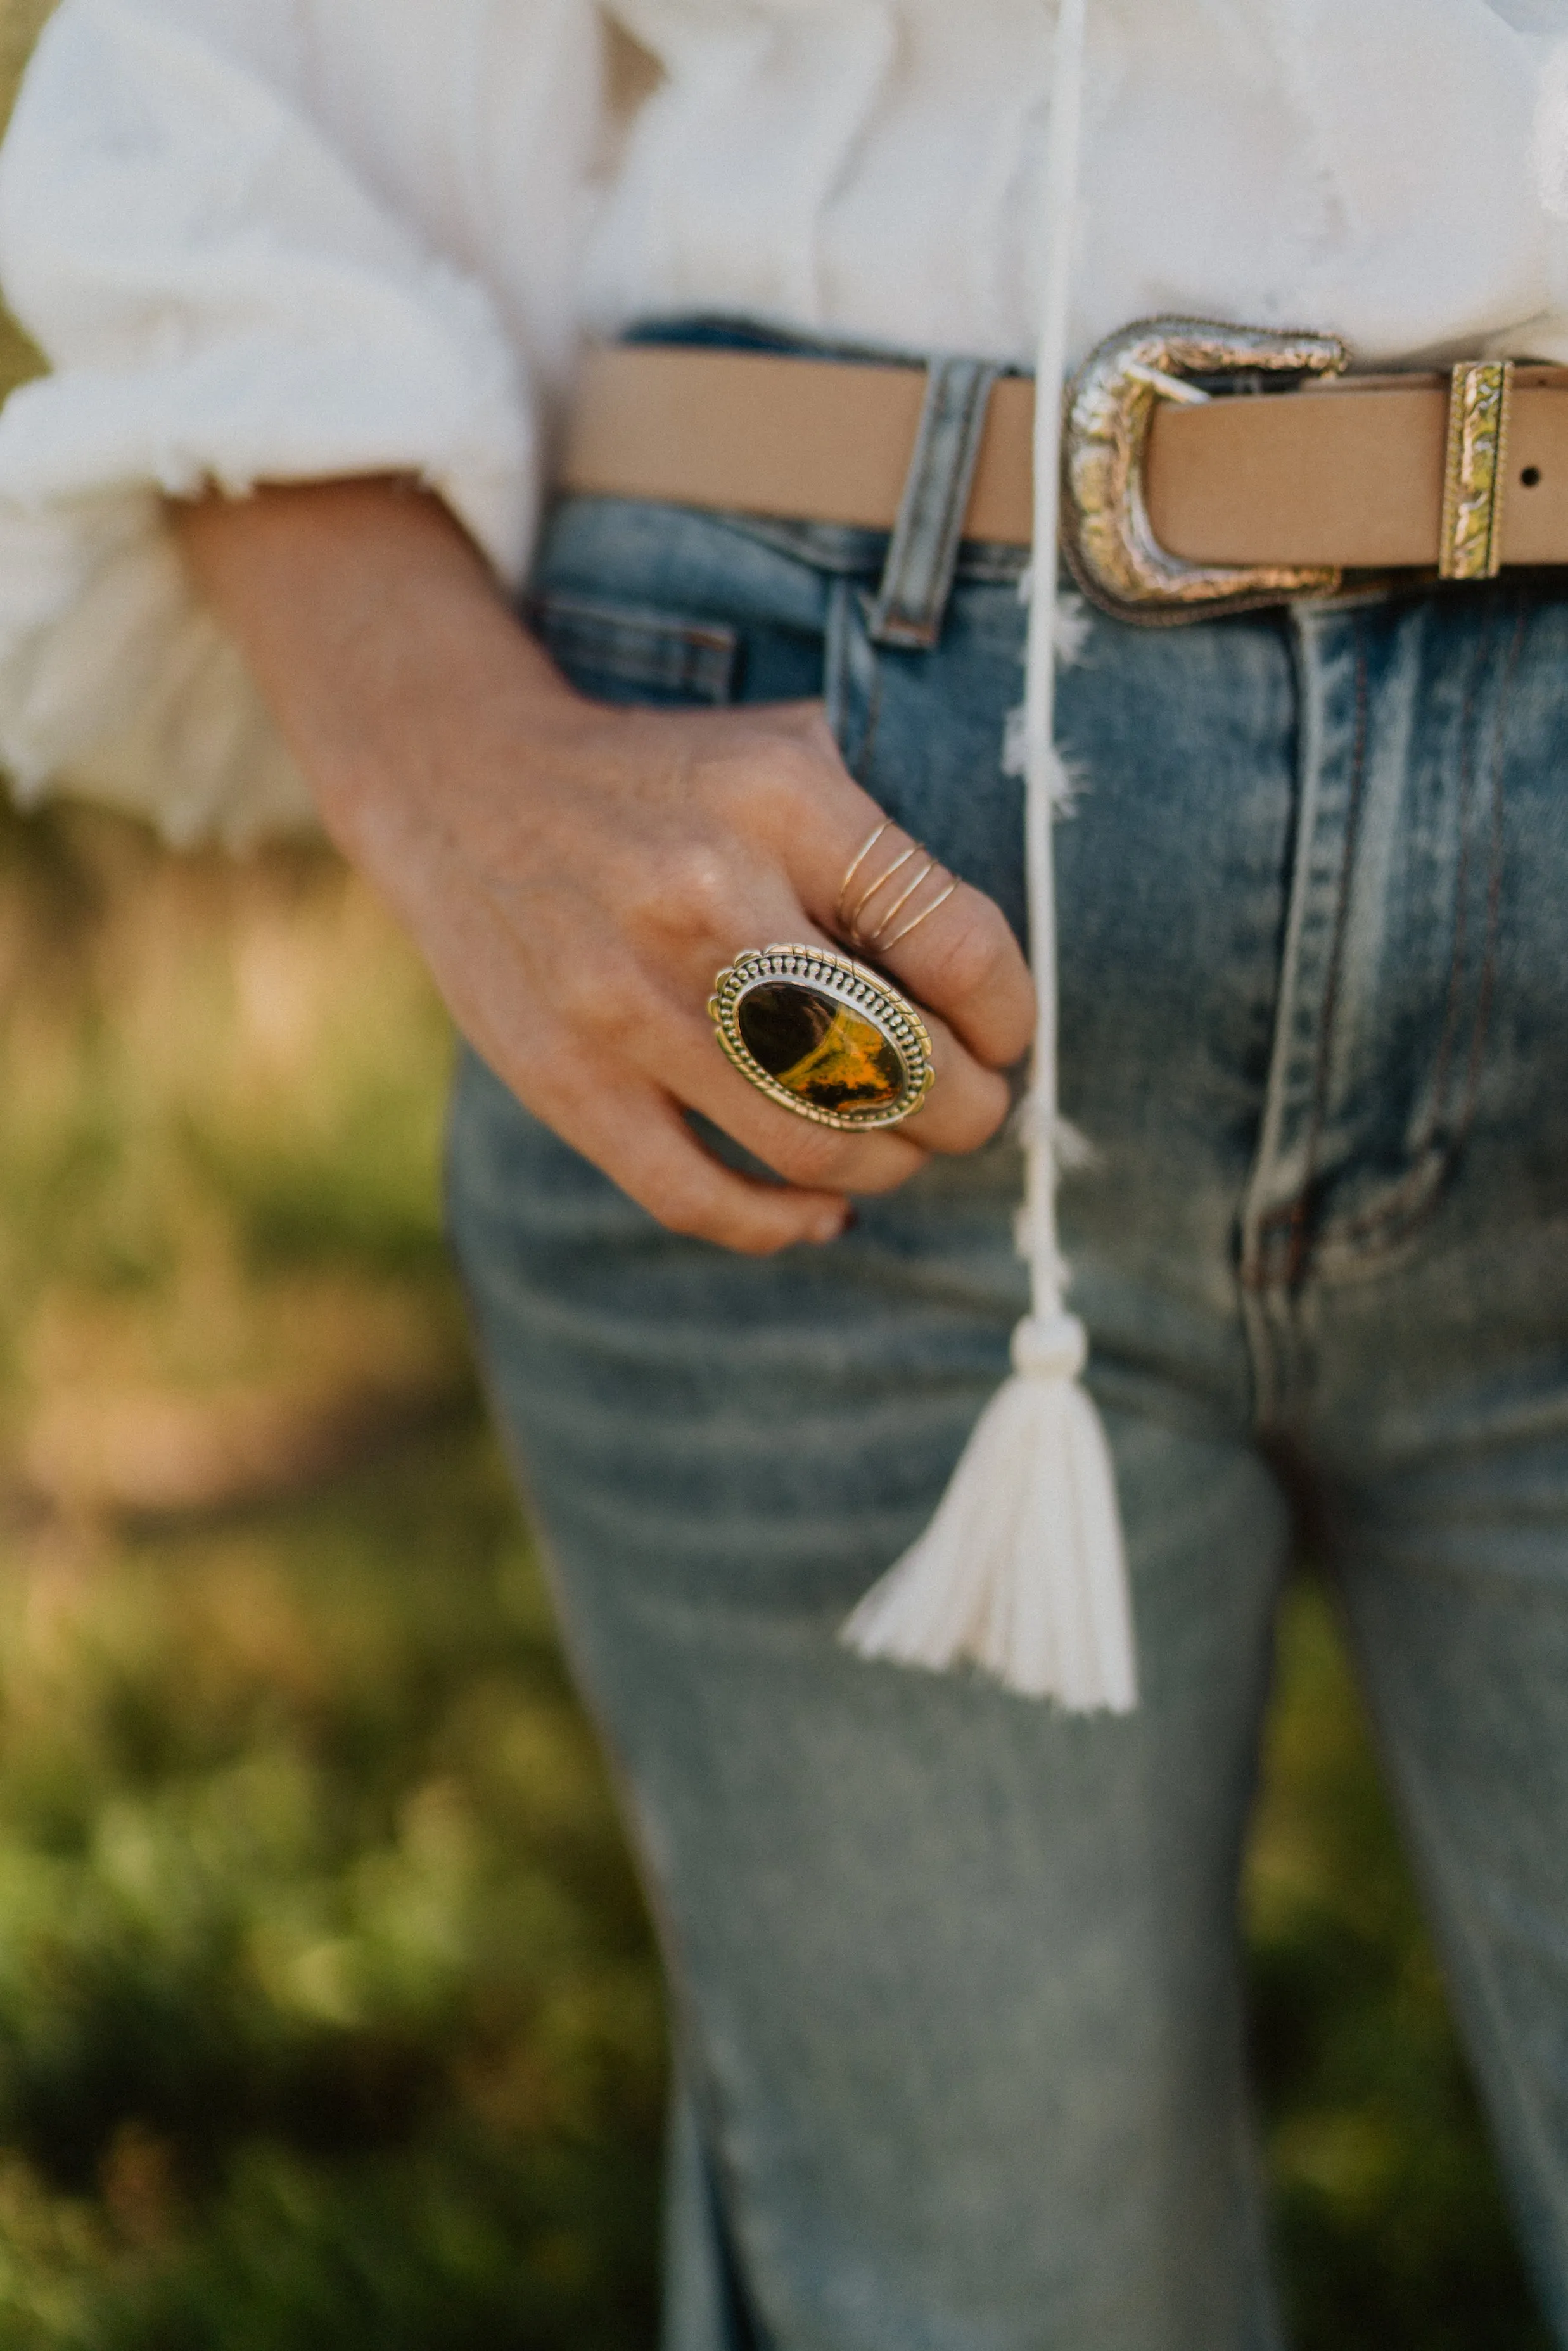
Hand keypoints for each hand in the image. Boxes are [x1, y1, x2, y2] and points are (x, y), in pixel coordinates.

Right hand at [175, 480, 1035, 1254]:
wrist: (462, 778)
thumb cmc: (662, 781)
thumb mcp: (789, 754)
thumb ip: (885, 855)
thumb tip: (989, 997)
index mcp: (785, 804)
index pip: (960, 949)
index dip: (1008, 1017)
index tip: (998, 1033)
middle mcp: (708, 900)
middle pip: (900, 1066)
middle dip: (967, 1110)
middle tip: (965, 1105)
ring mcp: (627, 1002)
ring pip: (816, 1147)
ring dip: (890, 1165)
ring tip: (897, 1145)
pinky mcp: (566, 1080)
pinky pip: (701, 1199)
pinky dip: (784, 1224)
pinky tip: (820, 1209)